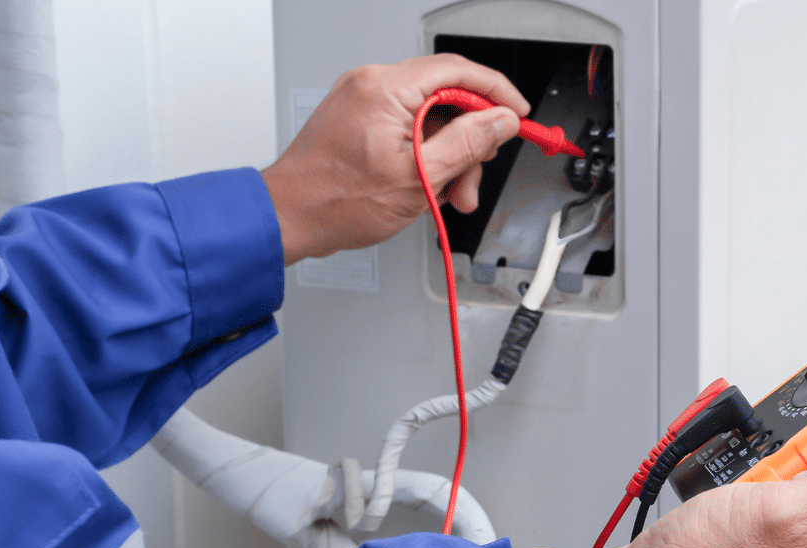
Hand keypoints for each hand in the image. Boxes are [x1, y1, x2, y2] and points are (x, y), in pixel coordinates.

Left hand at [261, 54, 531, 264]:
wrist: (289, 217)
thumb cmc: (336, 201)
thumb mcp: (420, 177)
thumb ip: (468, 143)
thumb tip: (501, 121)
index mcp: (385, 89)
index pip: (458, 71)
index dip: (497, 92)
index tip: (517, 115)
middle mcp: (372, 84)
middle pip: (447, 98)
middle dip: (469, 140)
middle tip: (474, 177)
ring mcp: (363, 100)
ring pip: (430, 117)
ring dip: (449, 155)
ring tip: (448, 194)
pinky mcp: (359, 117)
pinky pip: (408, 127)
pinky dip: (426, 155)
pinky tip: (427, 186)